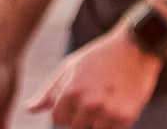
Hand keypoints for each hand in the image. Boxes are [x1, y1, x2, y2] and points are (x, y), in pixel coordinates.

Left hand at [26, 25, 162, 128]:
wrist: (137, 46)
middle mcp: (88, 104)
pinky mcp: (125, 118)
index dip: (69, 108)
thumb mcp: (71, 67)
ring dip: (99, 121)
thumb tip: (29, 109)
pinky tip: (119, 103)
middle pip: (75, 128)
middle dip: (83, 116)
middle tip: (97, 95)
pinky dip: (114, 123)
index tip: (83, 93)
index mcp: (71, 92)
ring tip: (108, 99)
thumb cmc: (100, 56)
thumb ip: (49, 91)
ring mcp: (107, 113)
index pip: (58, 120)